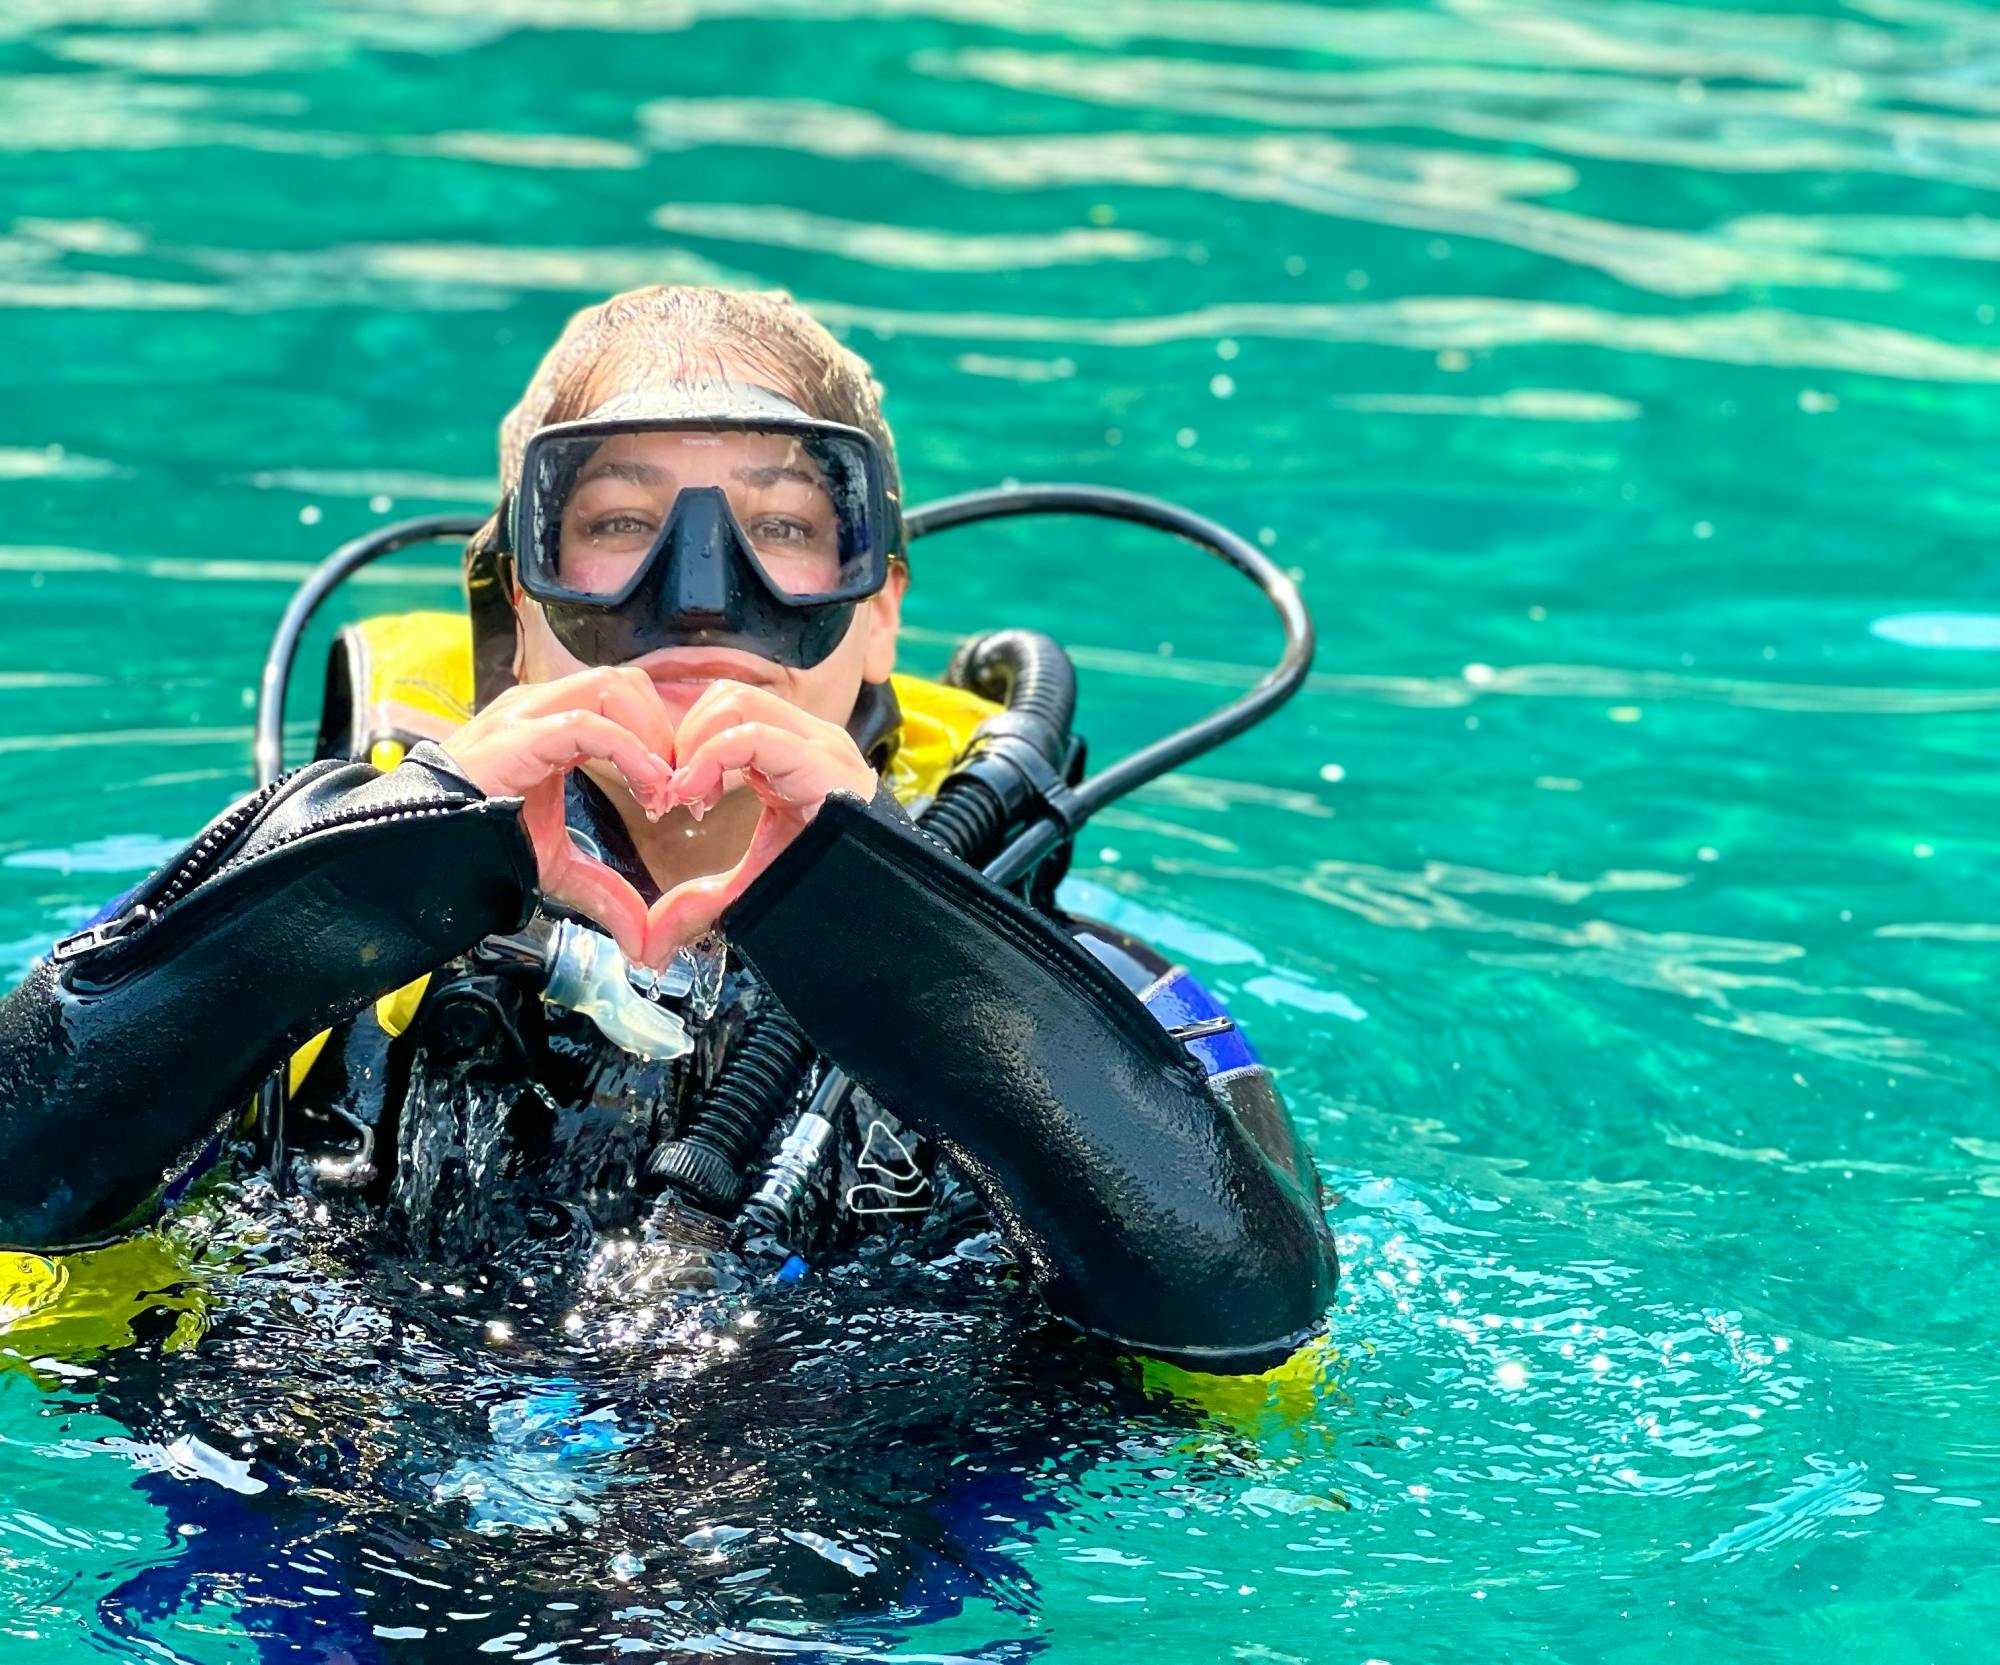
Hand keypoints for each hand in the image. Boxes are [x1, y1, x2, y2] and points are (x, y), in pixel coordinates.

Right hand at [440, 667, 674, 964]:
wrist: (418, 847)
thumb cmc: (476, 842)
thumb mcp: (556, 867)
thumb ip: (604, 893)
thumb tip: (642, 941)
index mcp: (552, 723)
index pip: (625, 698)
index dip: (662, 738)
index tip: (679, 793)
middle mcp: (541, 708)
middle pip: (627, 682)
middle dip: (664, 730)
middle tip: (675, 789)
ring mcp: (528, 715)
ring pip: (614, 688)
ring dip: (651, 737)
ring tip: (660, 791)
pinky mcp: (519, 735)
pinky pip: (588, 726)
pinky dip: (631, 754)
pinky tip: (648, 792)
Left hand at [642, 680, 876, 962]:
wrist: (878, 908)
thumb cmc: (827, 888)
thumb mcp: (754, 885)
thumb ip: (702, 902)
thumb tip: (653, 944)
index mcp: (792, 755)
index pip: (728, 710)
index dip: (686, 745)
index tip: (668, 798)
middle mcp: (808, 740)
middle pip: (727, 696)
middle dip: (687, 739)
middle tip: (678, 795)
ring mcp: (818, 746)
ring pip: (736, 701)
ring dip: (697, 744)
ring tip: (692, 796)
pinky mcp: (823, 762)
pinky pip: (755, 737)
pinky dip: (711, 758)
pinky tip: (697, 796)